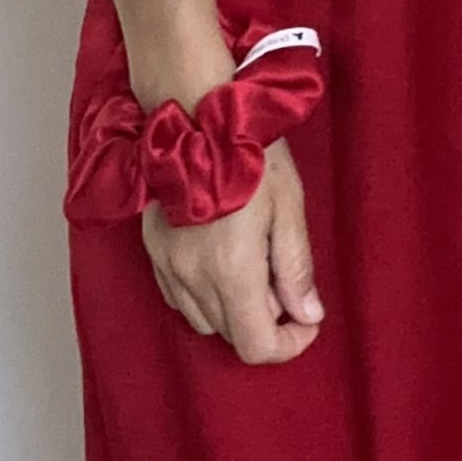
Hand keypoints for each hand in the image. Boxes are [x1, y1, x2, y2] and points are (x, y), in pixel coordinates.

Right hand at [141, 135, 324, 363]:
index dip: (289, 345)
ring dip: (234, 308)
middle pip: (231, 334)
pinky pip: (180, 298)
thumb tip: (307, 314)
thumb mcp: (289, 207)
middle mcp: (193, 280)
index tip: (306, 320)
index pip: (256, 346)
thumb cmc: (249, 153)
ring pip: (204, 320)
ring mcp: (167, 268)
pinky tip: (222, 258)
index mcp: (232, 273)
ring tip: (253, 262)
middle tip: (283, 275)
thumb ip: (296, 268)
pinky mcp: (153, 253)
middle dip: (265, 319)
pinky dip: (206, 294)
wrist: (195, 114)